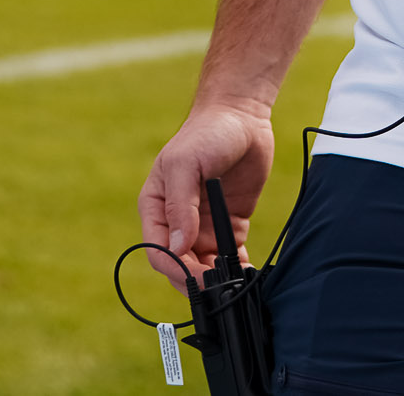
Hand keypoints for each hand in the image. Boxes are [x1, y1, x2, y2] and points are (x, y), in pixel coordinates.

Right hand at [139, 96, 274, 289]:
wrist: (242, 116)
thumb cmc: (205, 134)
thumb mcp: (185, 165)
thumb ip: (180, 207)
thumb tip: (177, 247)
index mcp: (156, 209)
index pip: (159, 251)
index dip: (175, 269)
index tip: (195, 277)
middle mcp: (178, 221)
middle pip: (181, 263)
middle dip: (196, 279)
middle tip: (218, 288)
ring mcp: (204, 223)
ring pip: (204, 263)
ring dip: (216, 277)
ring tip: (234, 285)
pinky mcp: (230, 221)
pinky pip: (229, 252)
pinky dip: (236, 266)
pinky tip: (246, 275)